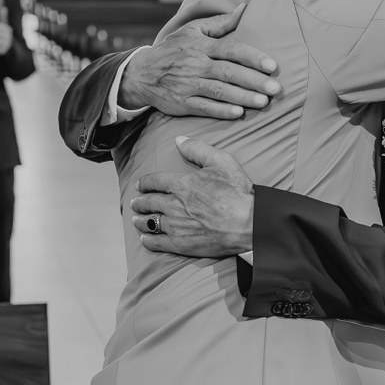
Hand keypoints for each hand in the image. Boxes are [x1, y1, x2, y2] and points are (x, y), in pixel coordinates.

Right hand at [120, 6, 280, 119]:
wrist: (141, 73)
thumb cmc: (173, 50)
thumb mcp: (192, 31)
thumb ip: (219, 23)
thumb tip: (243, 8)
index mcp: (201, 46)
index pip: (231, 49)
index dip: (252, 57)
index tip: (272, 66)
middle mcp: (196, 65)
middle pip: (229, 72)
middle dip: (254, 81)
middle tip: (275, 89)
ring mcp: (189, 85)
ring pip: (219, 91)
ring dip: (242, 97)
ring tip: (263, 102)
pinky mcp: (182, 103)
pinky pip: (204, 107)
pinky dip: (221, 111)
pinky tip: (238, 113)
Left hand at [130, 138, 255, 256]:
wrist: (249, 223)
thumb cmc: (237, 192)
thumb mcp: (221, 161)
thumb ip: (197, 149)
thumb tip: (179, 140)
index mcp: (182, 184)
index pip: (154, 181)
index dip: (144, 182)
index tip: (140, 185)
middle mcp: (174, 204)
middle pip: (149, 202)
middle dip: (140, 201)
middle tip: (135, 202)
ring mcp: (176, 225)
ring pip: (150, 222)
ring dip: (140, 220)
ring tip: (137, 219)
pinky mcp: (181, 244)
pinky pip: (157, 242)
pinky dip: (149, 240)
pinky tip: (146, 239)